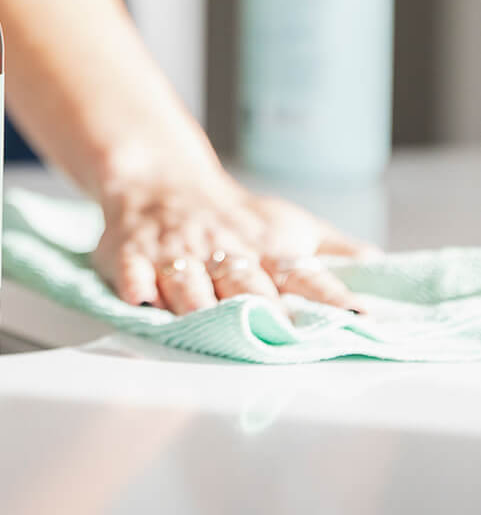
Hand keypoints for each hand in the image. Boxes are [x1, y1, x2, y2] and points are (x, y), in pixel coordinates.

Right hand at [91, 172, 372, 314]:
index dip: (329, 296)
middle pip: (244, 284)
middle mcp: (222, 250)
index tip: (354, 318)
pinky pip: (132, 271)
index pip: (304, 274)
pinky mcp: (132, 253)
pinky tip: (141, 300)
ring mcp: (175, 253)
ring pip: (188, 282)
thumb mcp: (287, 223)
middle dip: (262, 309)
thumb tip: (382, 265)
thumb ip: (332, 251)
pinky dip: (136, 286)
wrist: (160, 179)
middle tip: (279, 336)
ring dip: (200, 305)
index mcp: (265, 247)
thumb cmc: (231, 214)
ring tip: (211, 329)